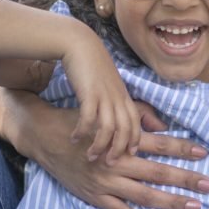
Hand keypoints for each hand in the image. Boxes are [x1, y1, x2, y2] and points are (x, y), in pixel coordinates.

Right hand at [10, 95, 208, 208]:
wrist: (44, 135)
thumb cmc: (79, 120)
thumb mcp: (107, 112)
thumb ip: (136, 115)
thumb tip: (161, 125)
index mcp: (122, 140)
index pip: (160, 144)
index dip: (183, 148)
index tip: (203, 153)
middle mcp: (117, 162)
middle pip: (158, 173)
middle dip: (185, 179)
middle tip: (208, 185)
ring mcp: (105, 182)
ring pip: (144, 195)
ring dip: (171, 202)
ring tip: (193, 206)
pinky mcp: (94, 196)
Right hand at [61, 28, 141, 162]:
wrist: (79, 44)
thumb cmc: (93, 66)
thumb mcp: (110, 84)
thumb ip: (118, 99)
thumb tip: (119, 112)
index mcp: (124, 96)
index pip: (135, 124)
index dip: (133, 141)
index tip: (129, 156)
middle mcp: (118, 98)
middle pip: (125, 130)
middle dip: (119, 150)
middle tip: (109, 164)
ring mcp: (105, 96)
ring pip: (108, 128)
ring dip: (100, 145)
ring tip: (91, 156)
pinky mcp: (89, 93)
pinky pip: (88, 119)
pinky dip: (82, 131)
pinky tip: (74, 138)